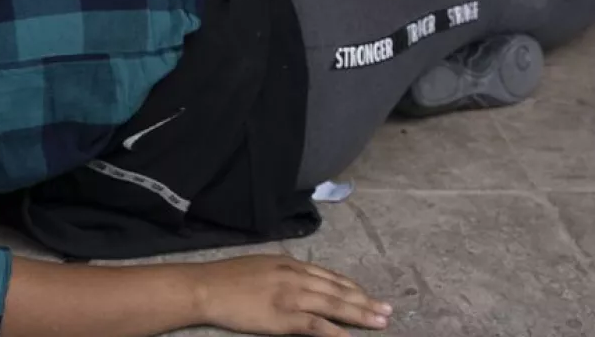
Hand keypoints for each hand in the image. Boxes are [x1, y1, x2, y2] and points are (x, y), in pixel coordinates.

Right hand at [191, 255, 392, 335]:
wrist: (206, 287)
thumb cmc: (227, 278)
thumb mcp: (261, 266)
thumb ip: (283, 273)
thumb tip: (299, 280)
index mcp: (290, 264)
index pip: (329, 276)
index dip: (351, 287)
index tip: (367, 294)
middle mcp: (296, 276)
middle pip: (338, 290)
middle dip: (364, 301)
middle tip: (387, 310)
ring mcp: (291, 296)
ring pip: (334, 305)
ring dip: (360, 314)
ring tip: (380, 322)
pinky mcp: (283, 317)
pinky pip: (316, 326)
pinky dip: (335, 332)